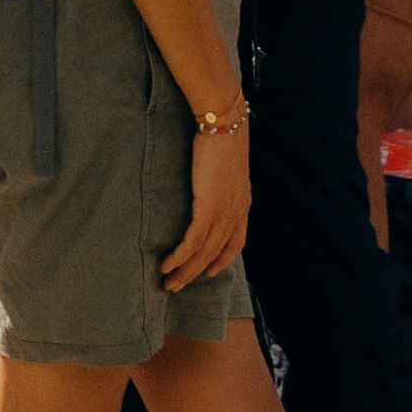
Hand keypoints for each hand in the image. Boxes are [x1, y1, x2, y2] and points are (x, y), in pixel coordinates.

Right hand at [160, 114, 253, 289]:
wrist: (224, 125)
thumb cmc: (222, 137)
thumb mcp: (226, 164)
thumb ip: (220, 180)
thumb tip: (208, 182)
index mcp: (242, 204)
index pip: (236, 241)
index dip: (222, 259)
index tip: (209, 271)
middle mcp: (236, 213)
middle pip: (217, 253)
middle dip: (197, 273)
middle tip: (179, 286)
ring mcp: (224, 213)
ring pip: (204, 252)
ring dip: (185, 271)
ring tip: (169, 283)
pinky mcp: (209, 208)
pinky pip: (194, 241)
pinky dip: (180, 256)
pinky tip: (169, 265)